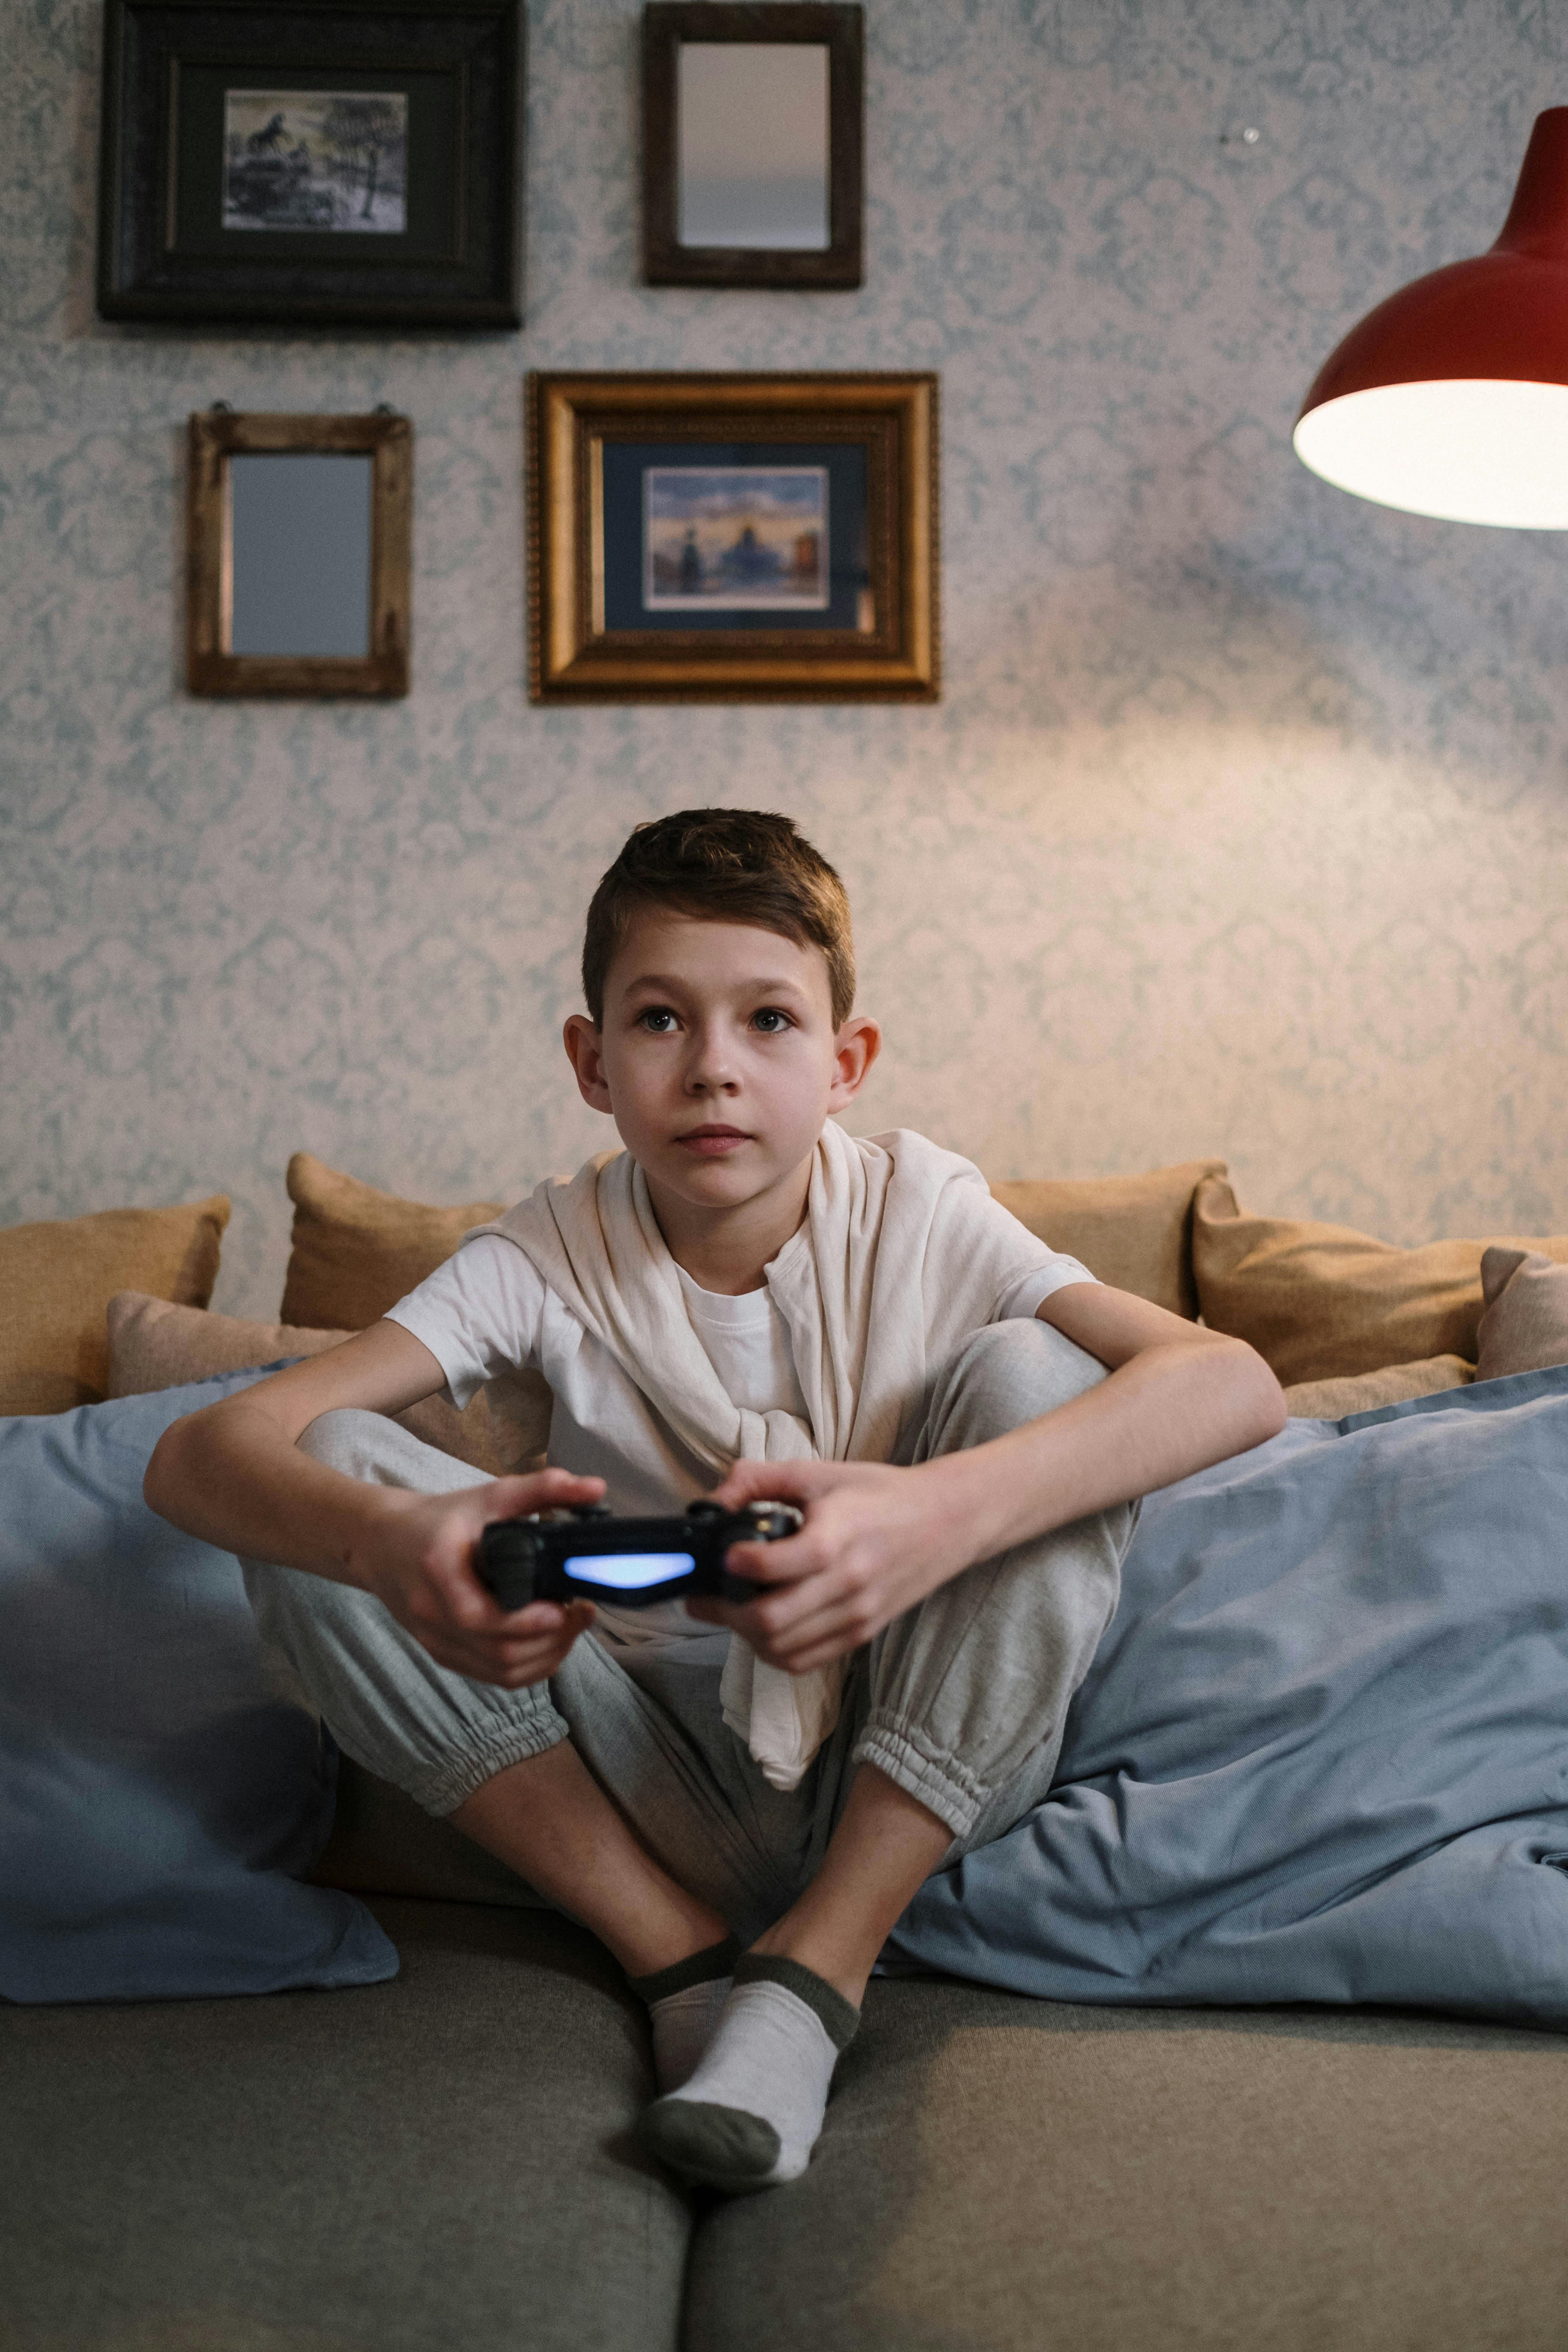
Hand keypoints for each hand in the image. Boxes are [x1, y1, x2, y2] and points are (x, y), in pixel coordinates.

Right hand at [347, 1467, 605, 1687]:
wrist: (383, 1543)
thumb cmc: (439, 1520)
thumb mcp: (488, 1495)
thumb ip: (542, 1489)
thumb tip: (597, 1488)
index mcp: (438, 1571)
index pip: (482, 1616)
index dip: (530, 1622)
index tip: (567, 1606)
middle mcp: (431, 1613)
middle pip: (498, 1652)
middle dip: (552, 1640)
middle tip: (582, 1614)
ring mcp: (435, 1640)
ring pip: (499, 1672)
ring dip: (546, 1657)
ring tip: (571, 1628)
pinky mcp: (442, 1654)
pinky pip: (491, 1676)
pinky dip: (527, 1668)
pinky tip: (548, 1646)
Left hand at [686, 1456, 971, 1674]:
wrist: (947, 1521)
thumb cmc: (879, 1494)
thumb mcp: (819, 1473)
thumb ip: (759, 1480)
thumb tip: (710, 1504)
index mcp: (836, 1537)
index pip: (771, 1566)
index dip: (734, 1564)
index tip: (719, 1555)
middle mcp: (847, 1583)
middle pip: (769, 1621)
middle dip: (725, 1611)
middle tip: (704, 1594)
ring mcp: (856, 1615)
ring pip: (781, 1649)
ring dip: (745, 1634)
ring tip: (733, 1609)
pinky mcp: (862, 1633)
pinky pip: (804, 1660)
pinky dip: (774, 1651)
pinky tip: (763, 1627)